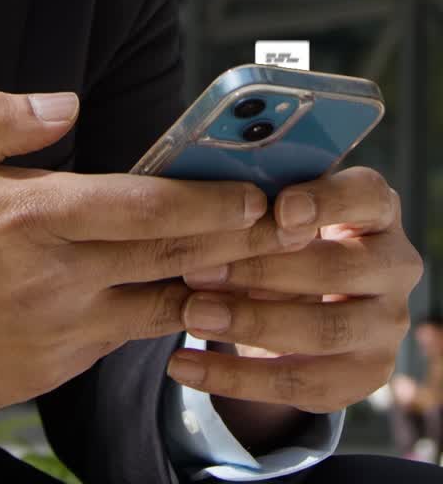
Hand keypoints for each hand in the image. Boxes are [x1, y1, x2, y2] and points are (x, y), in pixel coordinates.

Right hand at [0, 90, 309, 429]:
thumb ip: (5, 118)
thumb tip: (66, 103)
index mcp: (33, 216)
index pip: (149, 208)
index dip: (213, 202)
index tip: (255, 194)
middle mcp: (55, 279)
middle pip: (170, 258)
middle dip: (234, 242)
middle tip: (279, 226)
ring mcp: (55, 334)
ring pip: (154, 308)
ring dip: (203, 286)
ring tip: (244, 263)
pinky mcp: (46, 373)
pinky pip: (113, 340)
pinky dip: (148, 318)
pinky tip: (164, 298)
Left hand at [167, 167, 422, 414]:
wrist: (312, 293)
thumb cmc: (286, 233)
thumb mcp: (280, 207)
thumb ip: (259, 203)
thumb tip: (203, 208)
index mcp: (377, 209)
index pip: (365, 196)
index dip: (325, 202)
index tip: (278, 210)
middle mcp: (395, 266)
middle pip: (336, 269)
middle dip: (262, 270)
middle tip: (197, 270)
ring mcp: (386, 325)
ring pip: (322, 331)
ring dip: (250, 324)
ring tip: (192, 315)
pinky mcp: (365, 374)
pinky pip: (300, 384)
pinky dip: (236, 378)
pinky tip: (186, 367)